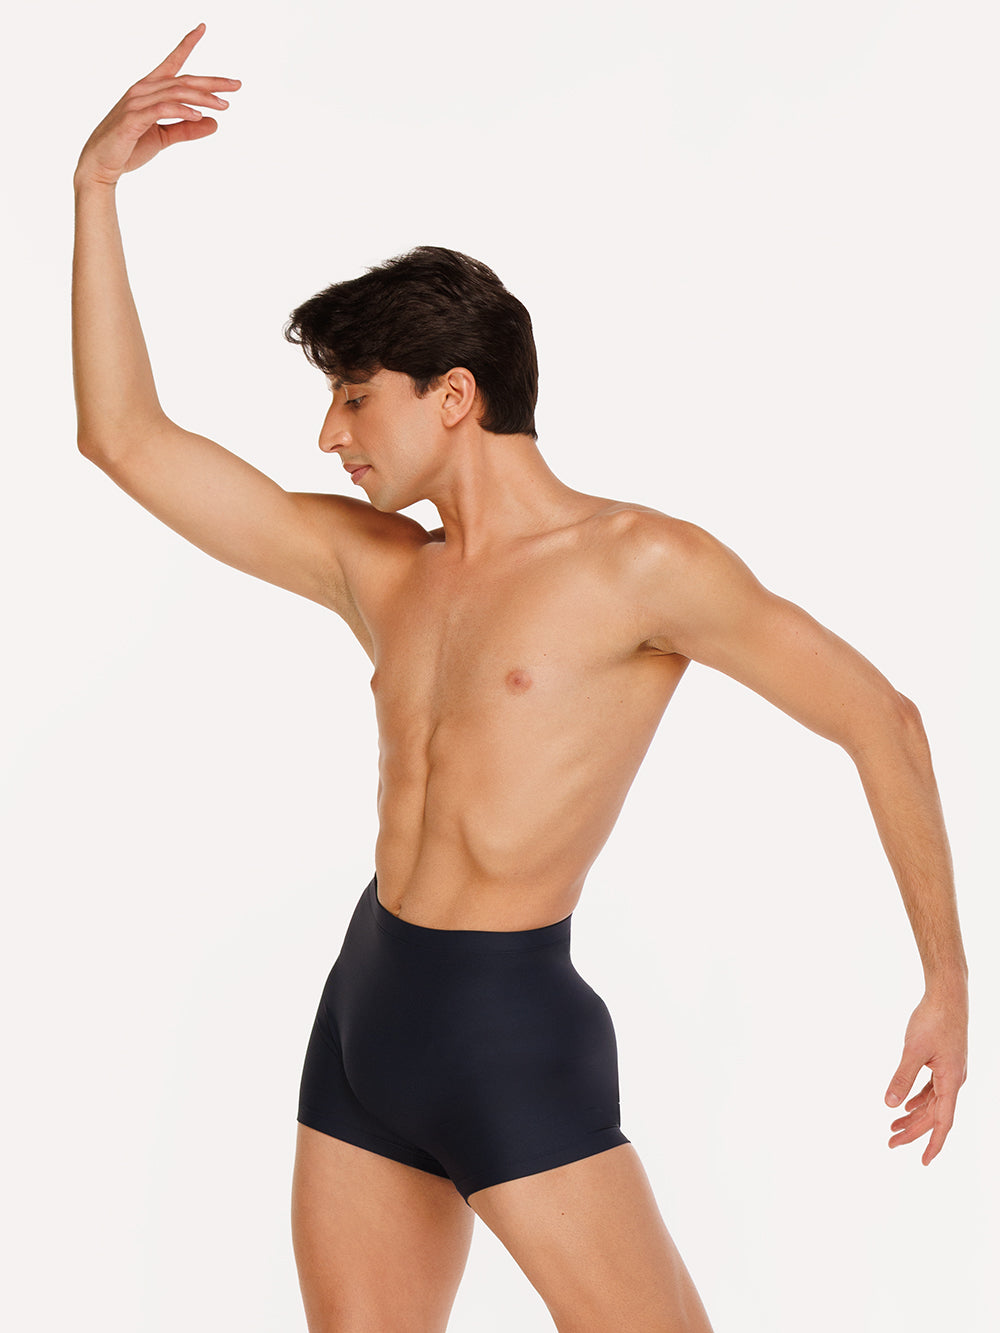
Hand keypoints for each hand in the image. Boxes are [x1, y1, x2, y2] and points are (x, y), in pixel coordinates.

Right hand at [74, 22, 239, 188]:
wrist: (102, 164)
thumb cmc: (129, 148)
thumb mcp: (164, 137)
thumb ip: (187, 129)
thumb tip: (214, 124)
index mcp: (149, 89)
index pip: (172, 62)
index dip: (187, 44)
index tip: (202, 28)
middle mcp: (143, 90)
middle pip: (183, 80)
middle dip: (211, 81)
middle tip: (236, 85)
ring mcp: (137, 102)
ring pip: (176, 93)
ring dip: (202, 98)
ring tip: (223, 106)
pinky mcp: (133, 119)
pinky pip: (162, 109)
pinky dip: (182, 110)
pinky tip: (199, 115)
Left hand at [884, 986, 967, 1164]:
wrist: (947, 996)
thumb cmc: (933, 1020)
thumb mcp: (913, 1050)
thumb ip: (902, 1078)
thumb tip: (890, 1104)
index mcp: (950, 1081)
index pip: (943, 1121)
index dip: (933, 1142)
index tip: (923, 1161)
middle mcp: (953, 1080)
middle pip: (934, 1115)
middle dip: (913, 1132)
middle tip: (890, 1143)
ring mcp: (949, 1071)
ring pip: (932, 1103)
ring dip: (914, 1116)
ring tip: (893, 1128)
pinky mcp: (944, 1062)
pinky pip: (932, 1089)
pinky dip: (918, 1099)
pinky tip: (905, 1104)